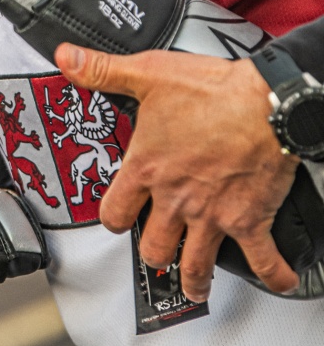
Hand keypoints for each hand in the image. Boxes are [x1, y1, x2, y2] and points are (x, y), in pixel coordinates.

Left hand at [54, 43, 298, 300]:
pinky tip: (279, 282)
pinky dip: (272, 275)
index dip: (113, 218)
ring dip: (194, 279)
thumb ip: (102, 71)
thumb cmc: (212, 90)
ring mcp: (212, 215)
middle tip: (158, 252)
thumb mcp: (148, 73)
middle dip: (153, 253)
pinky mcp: (249, 220)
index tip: (118, 219)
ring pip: (195, 264)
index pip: (114, 211)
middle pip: (153, 247)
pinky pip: (261, 259)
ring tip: (194, 286)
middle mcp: (176, 199)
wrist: (265, 103)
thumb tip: (66, 59)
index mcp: (148, 169)